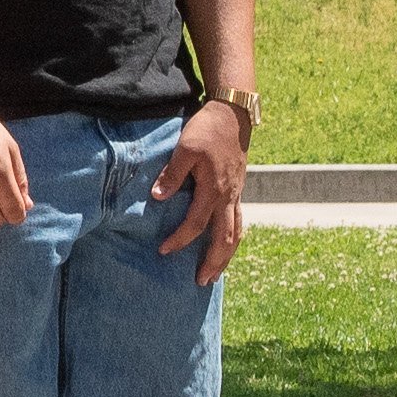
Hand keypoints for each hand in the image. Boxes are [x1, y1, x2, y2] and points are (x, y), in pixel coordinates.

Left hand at [151, 97, 249, 279]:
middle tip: (202, 282)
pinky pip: (239, 221)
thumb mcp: (185, 147)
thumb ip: (172, 174)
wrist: (233, 114)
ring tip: (217, 273)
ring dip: (227, 256)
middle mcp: (228, 197)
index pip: (196, 224)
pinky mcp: (238, 189)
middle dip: (213, 262)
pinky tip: (225, 245)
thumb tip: (157, 198)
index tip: (163, 250)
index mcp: (213, 189)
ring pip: (236, 233)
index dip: (180, 239)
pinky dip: (233, 239)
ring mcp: (236, 194)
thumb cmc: (207, 129)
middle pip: (224, 239)